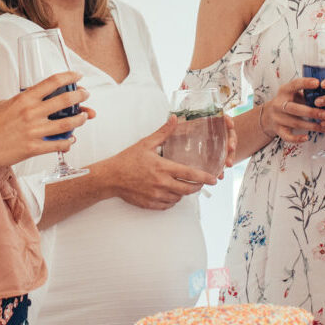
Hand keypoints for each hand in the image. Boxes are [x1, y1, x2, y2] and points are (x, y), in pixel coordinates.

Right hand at [0, 74, 94, 172]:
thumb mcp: (5, 104)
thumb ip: (23, 100)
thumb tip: (36, 99)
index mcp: (24, 99)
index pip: (52, 82)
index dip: (69, 77)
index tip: (77, 76)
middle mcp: (31, 113)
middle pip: (65, 100)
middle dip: (80, 96)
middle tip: (85, 95)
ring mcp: (34, 131)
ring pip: (67, 123)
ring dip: (79, 119)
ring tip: (84, 116)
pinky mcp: (33, 148)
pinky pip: (58, 144)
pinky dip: (68, 142)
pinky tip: (71, 139)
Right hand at [100, 121, 220, 209]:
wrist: (110, 177)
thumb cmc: (127, 160)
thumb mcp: (146, 143)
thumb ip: (163, 132)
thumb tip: (174, 119)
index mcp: (162, 168)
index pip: (189, 174)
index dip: (204, 177)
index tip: (213, 179)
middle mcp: (161, 183)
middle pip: (187, 189)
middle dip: (197, 187)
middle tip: (201, 183)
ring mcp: (156, 195)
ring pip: (178, 198)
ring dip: (183, 193)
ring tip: (183, 186)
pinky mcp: (150, 204)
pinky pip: (167, 205)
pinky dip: (172, 200)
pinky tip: (171, 194)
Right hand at [257, 78, 324, 147]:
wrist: (268, 115)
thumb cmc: (287, 102)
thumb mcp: (293, 93)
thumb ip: (306, 94)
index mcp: (284, 91)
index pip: (294, 85)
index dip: (305, 83)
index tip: (317, 83)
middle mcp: (278, 104)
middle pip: (294, 108)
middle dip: (311, 112)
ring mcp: (277, 117)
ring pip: (295, 123)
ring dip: (312, 126)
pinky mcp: (278, 129)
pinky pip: (287, 136)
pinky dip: (297, 138)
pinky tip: (307, 138)